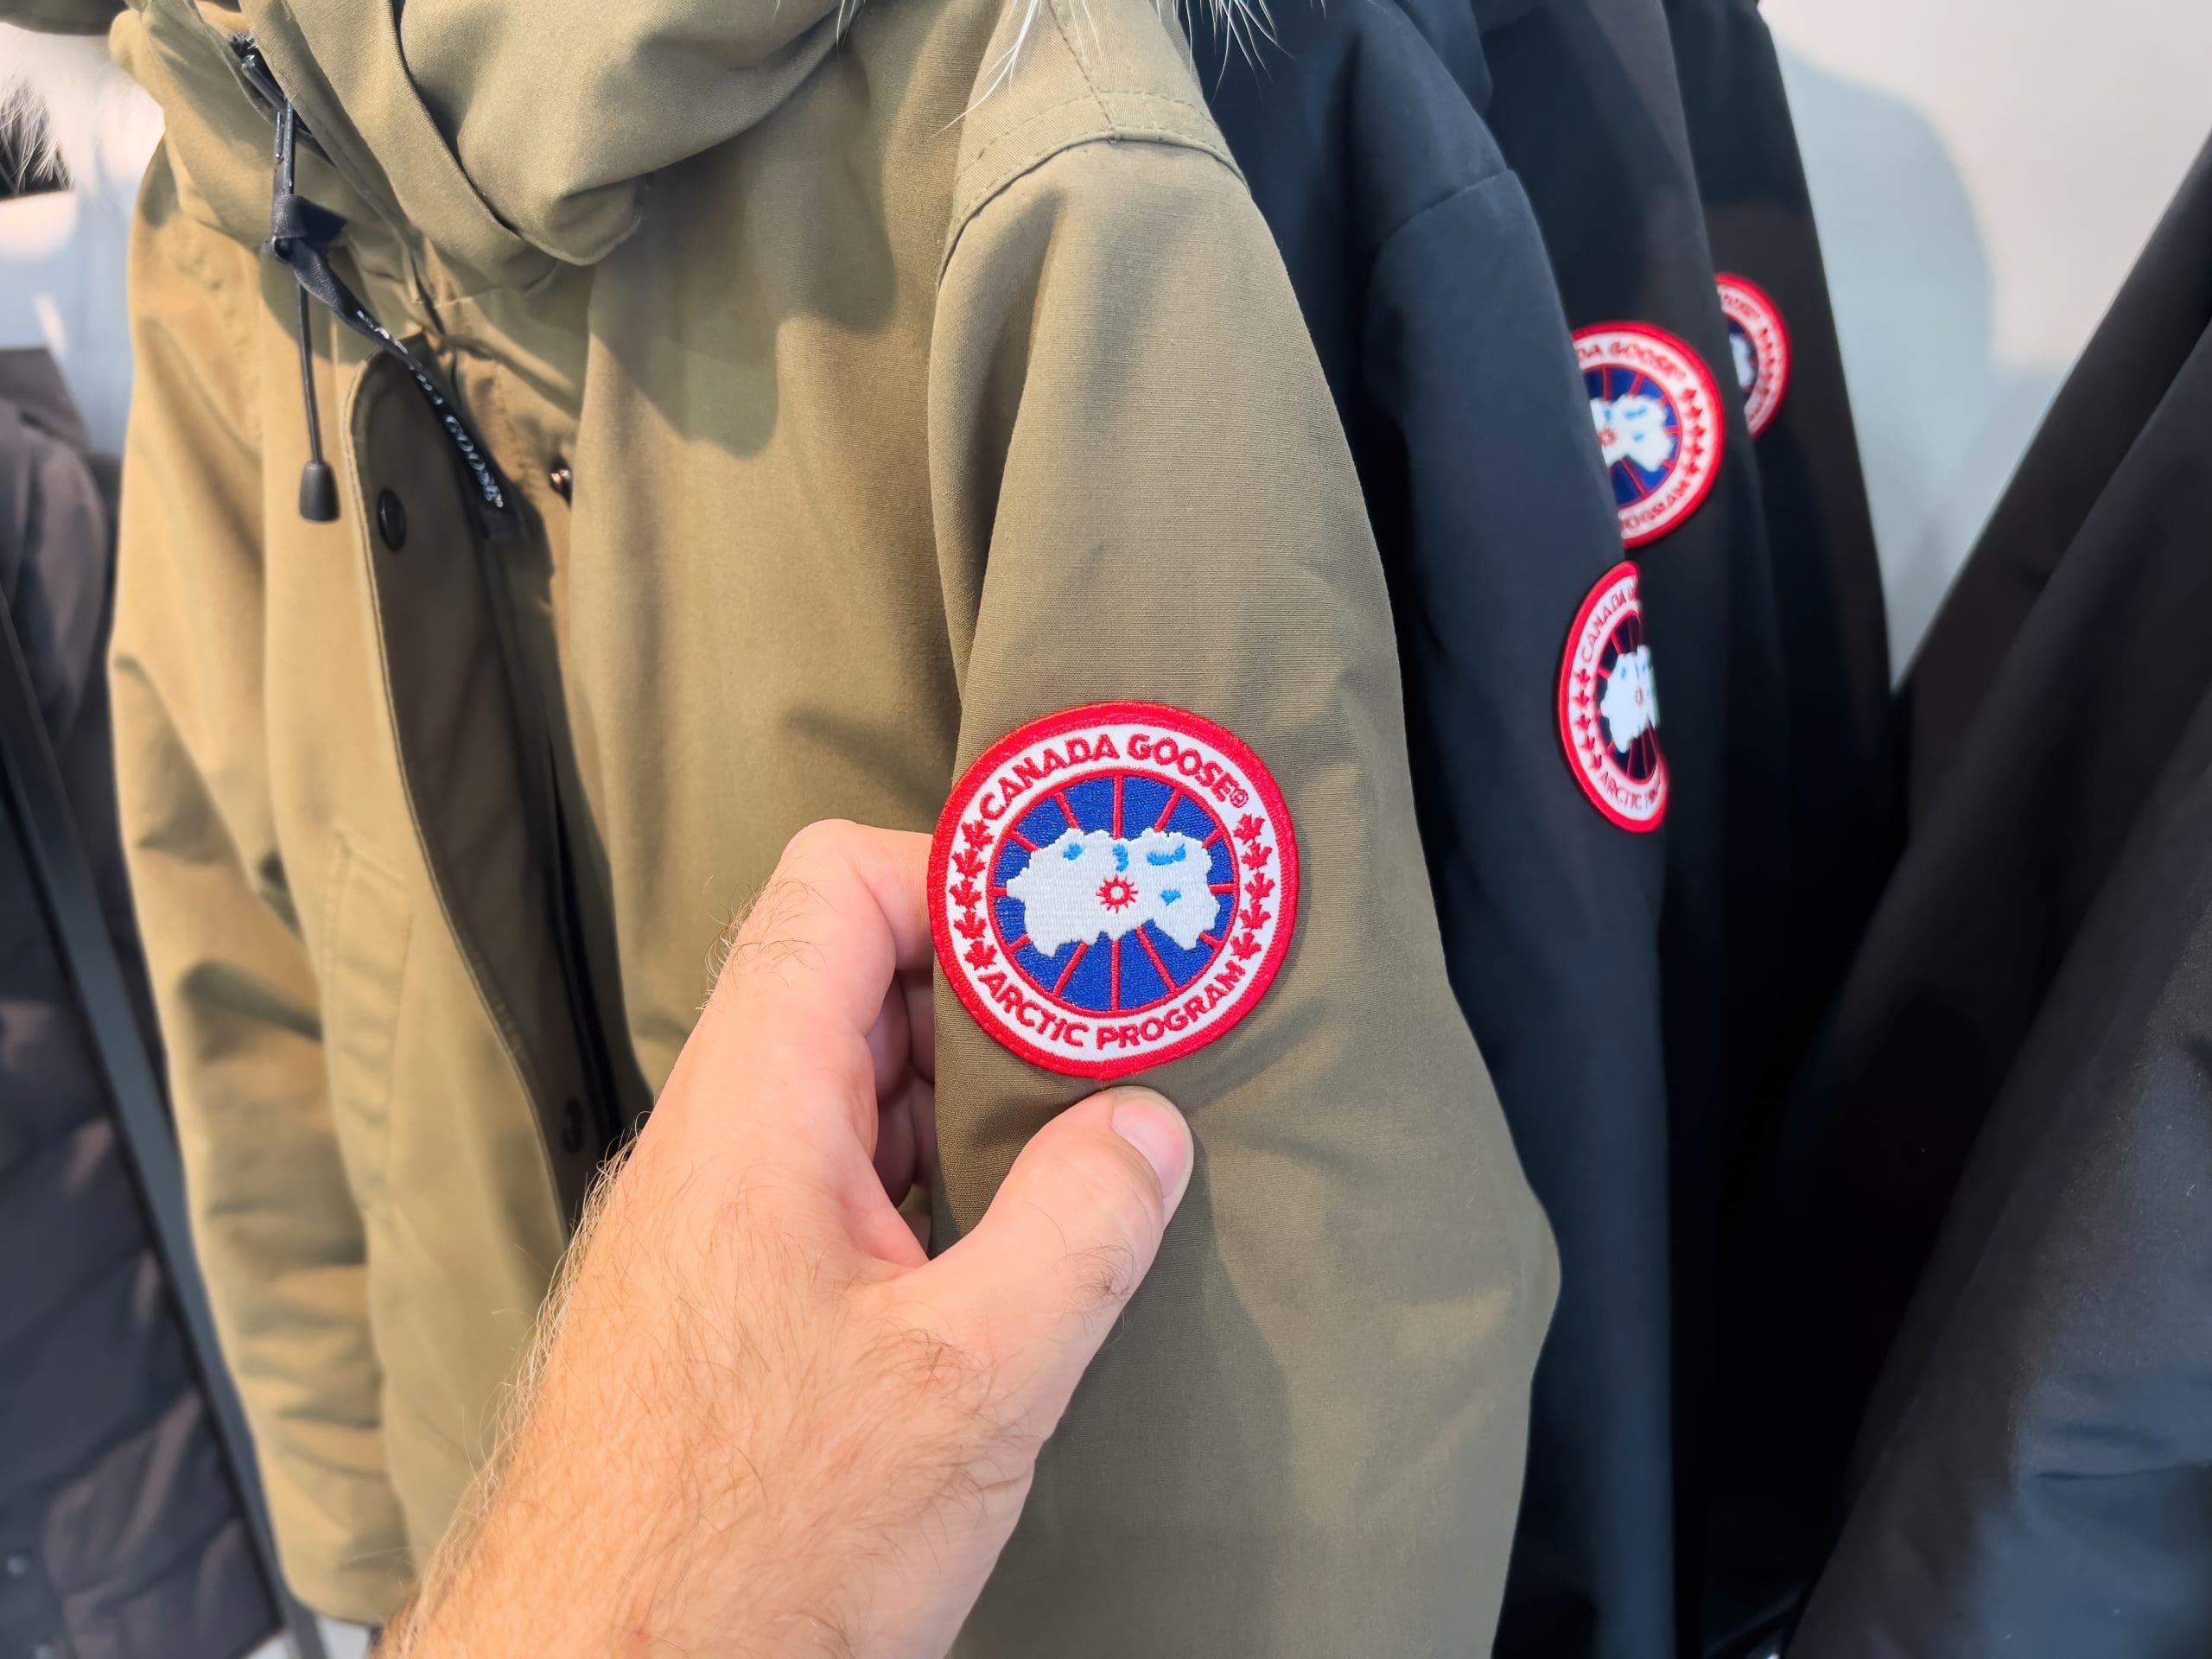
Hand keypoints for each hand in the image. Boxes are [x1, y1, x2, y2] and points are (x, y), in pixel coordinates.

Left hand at [380, 821, 1192, 1657]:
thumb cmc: (745, 1550)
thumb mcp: (967, 1384)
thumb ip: (1077, 1232)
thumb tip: (1146, 1129)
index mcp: (753, 1116)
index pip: (836, 889)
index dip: (960, 877)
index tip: (1072, 929)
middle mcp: (714, 1147)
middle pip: (850, 978)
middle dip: (990, 989)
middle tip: (1109, 1027)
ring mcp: (710, 1225)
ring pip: (845, 1088)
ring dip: (962, 1091)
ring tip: (1079, 1125)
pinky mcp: (722, 1301)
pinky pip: (833, 1181)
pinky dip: (925, 1177)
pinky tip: (1003, 1239)